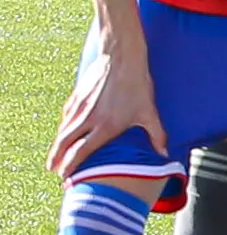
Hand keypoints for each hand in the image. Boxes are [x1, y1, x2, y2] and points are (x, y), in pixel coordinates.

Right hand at [49, 39, 164, 178]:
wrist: (121, 58)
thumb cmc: (137, 85)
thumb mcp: (149, 111)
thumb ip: (156, 134)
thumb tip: (165, 153)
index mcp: (103, 127)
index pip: (81, 152)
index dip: (70, 165)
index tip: (64, 176)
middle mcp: (87, 119)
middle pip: (64, 143)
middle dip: (56, 158)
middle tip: (52, 169)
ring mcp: (80, 106)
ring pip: (63, 129)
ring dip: (57, 144)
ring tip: (54, 155)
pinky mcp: (77, 95)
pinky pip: (66, 115)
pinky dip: (62, 126)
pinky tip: (63, 129)